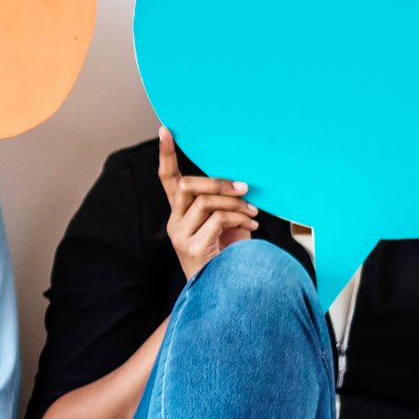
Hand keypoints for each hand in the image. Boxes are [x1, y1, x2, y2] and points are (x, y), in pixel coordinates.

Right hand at [156, 127, 256, 281]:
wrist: (224, 289)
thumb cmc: (227, 252)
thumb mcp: (223, 221)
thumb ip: (222, 202)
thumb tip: (240, 180)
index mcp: (179, 212)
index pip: (167, 179)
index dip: (166, 155)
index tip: (166, 130)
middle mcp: (174, 222)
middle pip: (186, 186)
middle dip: (218, 182)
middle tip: (244, 187)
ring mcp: (181, 236)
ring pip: (204, 202)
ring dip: (234, 202)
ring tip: (252, 210)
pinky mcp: (193, 247)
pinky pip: (217, 219)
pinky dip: (239, 217)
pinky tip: (252, 225)